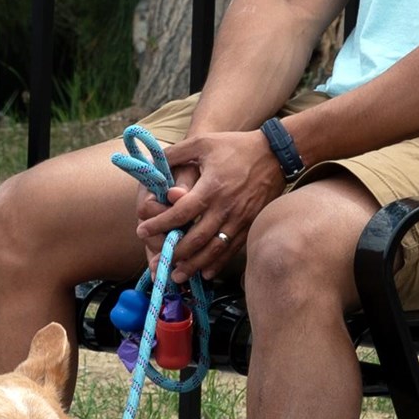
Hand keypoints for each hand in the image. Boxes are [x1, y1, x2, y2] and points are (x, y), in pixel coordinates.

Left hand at [135, 129, 286, 282]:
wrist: (276, 153)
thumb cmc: (237, 146)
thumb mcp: (204, 143)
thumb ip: (176, 152)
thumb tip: (151, 160)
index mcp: (211, 188)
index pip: (180, 213)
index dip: (160, 224)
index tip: (142, 231)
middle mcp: (225, 207)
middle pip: (197, 239)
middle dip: (175, 253)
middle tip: (158, 262)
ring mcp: (240, 219)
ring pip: (214, 249)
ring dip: (194, 265)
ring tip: (178, 275)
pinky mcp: (250, 225)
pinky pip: (232, 249)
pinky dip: (218, 263)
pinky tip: (205, 272)